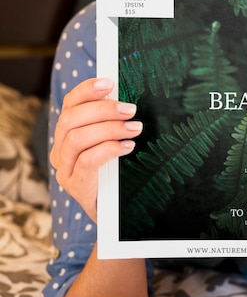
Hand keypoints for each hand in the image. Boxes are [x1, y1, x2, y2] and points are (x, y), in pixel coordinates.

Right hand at [50, 78, 141, 221]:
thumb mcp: (113, 142)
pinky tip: (128, 146)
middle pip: (71, 119)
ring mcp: (64, 169)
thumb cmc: (116, 172)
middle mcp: (60, 149)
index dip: (87, 90)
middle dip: (103, 110)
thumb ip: (113, 121)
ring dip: (109, 128)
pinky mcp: (75, 186)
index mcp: (67, 132)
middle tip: (130, 109)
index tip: (109, 82)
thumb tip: (128, 98)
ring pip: (77, 138)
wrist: (114, 214)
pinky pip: (87, 161)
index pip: (70, 104)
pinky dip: (109, 149)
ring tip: (135, 127)